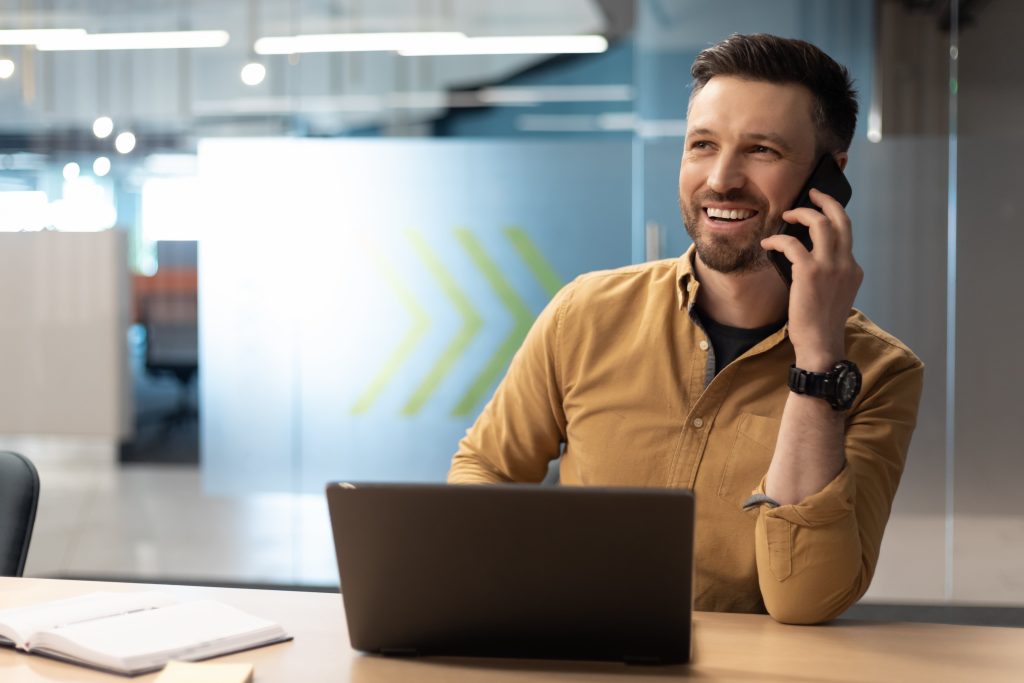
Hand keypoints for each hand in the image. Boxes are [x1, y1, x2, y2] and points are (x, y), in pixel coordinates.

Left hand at [760, 188, 862, 371]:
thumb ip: (828, 274)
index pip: (846, 234)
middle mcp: (846, 264)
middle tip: (811, 193)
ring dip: (801, 214)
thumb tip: (803, 256)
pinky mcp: (810, 272)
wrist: (820, 345)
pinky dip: (777, 240)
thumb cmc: (820, 323)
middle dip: (826, 200)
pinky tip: (767, 244)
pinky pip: (792, 244)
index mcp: (854, 269)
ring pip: (820, 223)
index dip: (832, 219)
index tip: (820, 211)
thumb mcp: (833, 294)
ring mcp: (830, 266)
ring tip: (786, 215)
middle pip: (841, 219)